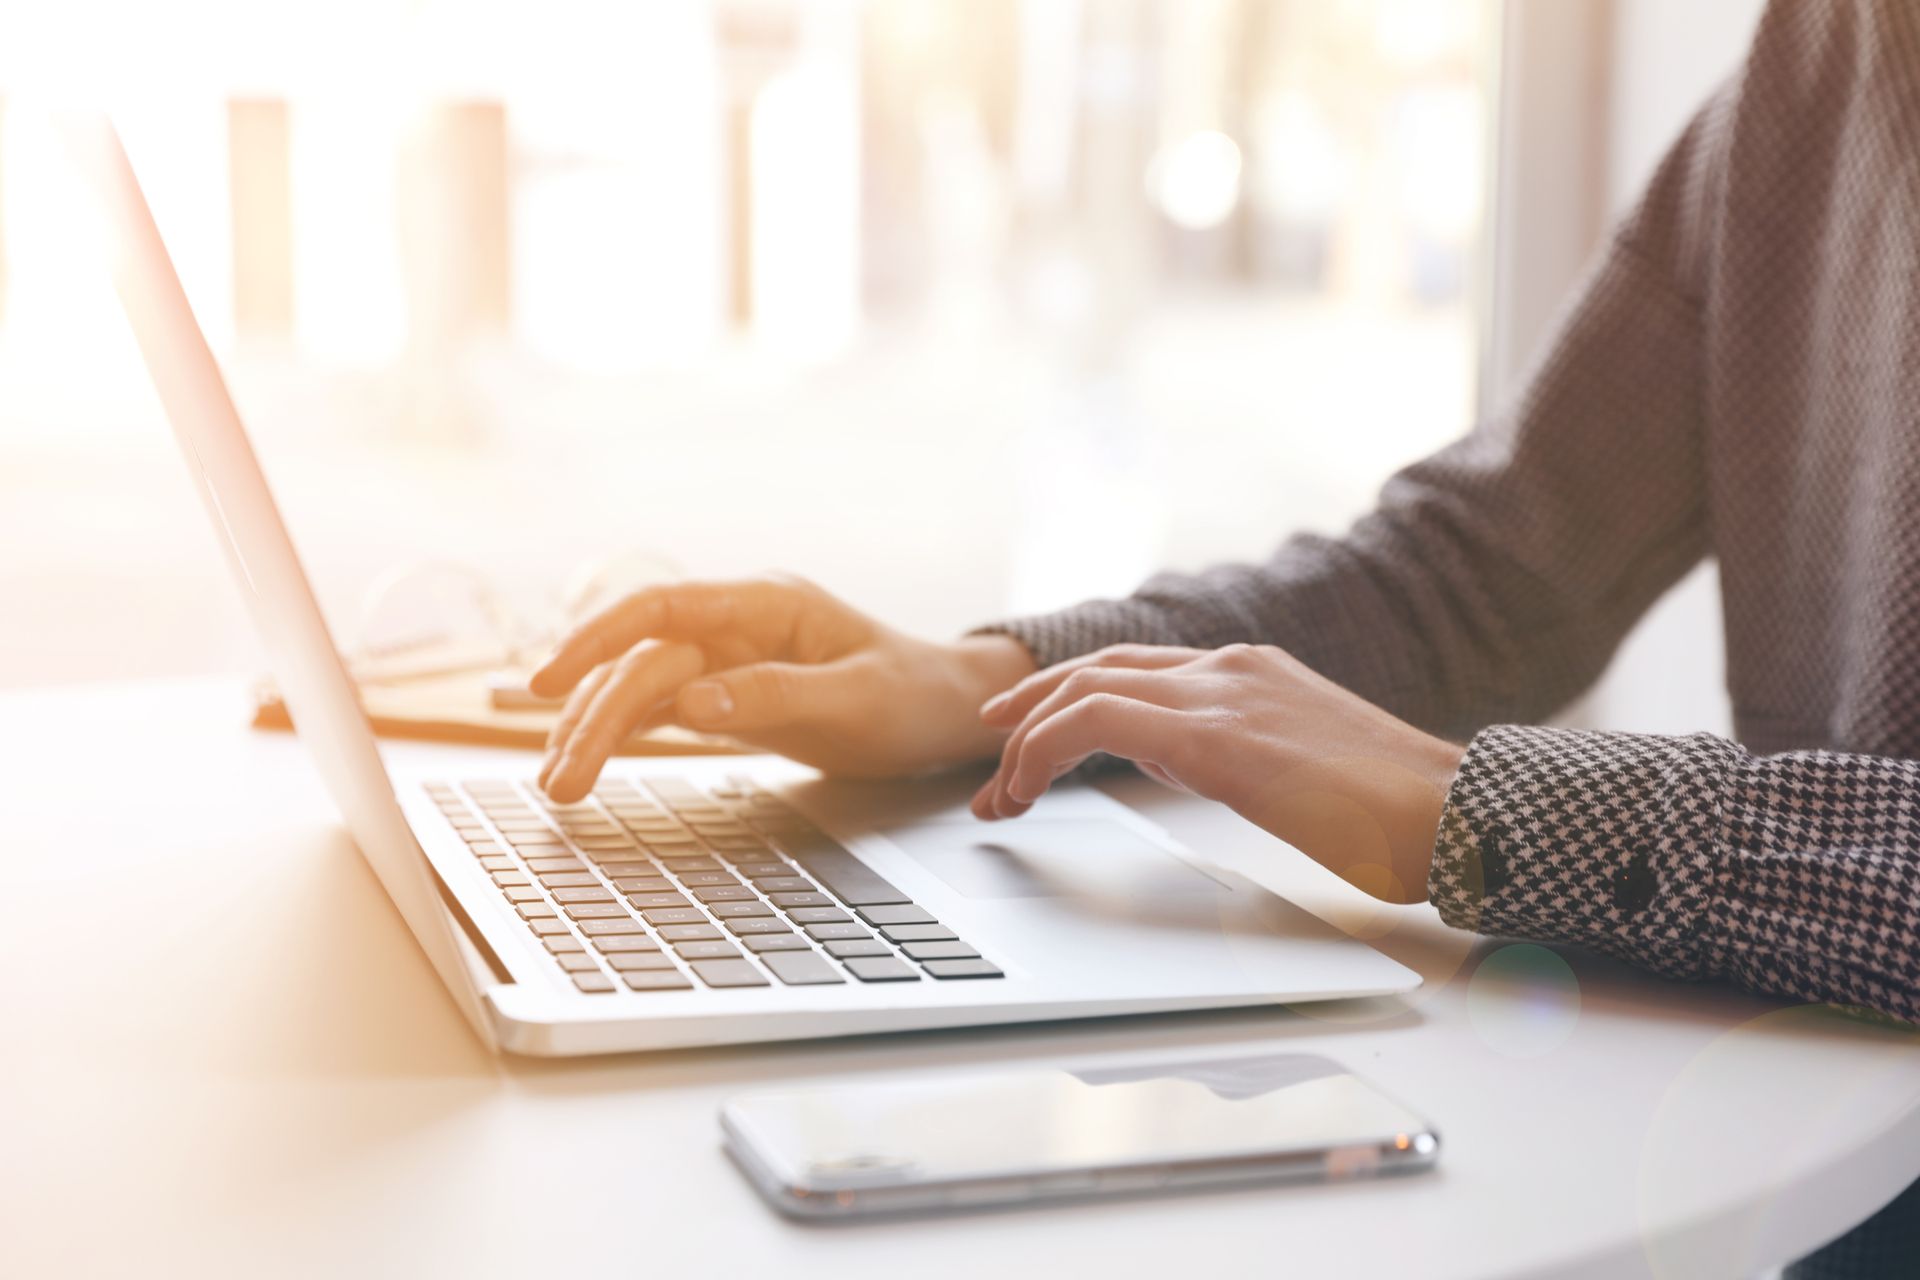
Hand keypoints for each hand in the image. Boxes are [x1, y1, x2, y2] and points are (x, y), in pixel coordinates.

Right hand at [529, 575, 1035, 800]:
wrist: (944, 710)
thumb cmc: (910, 696)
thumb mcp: (853, 699)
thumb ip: (774, 696)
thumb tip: (691, 702)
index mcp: (766, 605)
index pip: (661, 609)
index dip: (598, 638)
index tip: (550, 680)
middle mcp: (736, 624)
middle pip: (642, 662)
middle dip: (593, 717)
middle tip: (560, 782)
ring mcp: (728, 658)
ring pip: (641, 688)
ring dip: (595, 731)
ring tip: (560, 786)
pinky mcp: (727, 695)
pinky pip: (659, 709)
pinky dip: (620, 736)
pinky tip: (584, 762)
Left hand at [973, 644, 1464, 903]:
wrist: (1460, 818)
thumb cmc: (1396, 814)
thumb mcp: (1301, 767)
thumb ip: (1239, 748)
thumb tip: (1188, 762)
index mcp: (1253, 670)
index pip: (1137, 667)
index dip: (1072, 697)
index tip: (1033, 738)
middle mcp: (1230, 667)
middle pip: (1098, 669)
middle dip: (1032, 711)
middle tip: (993, 753)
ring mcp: (1222, 694)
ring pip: (1084, 690)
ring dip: (1025, 742)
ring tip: (999, 793)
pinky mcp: (1214, 737)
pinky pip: (1094, 723)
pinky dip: (1042, 751)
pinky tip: (1025, 791)